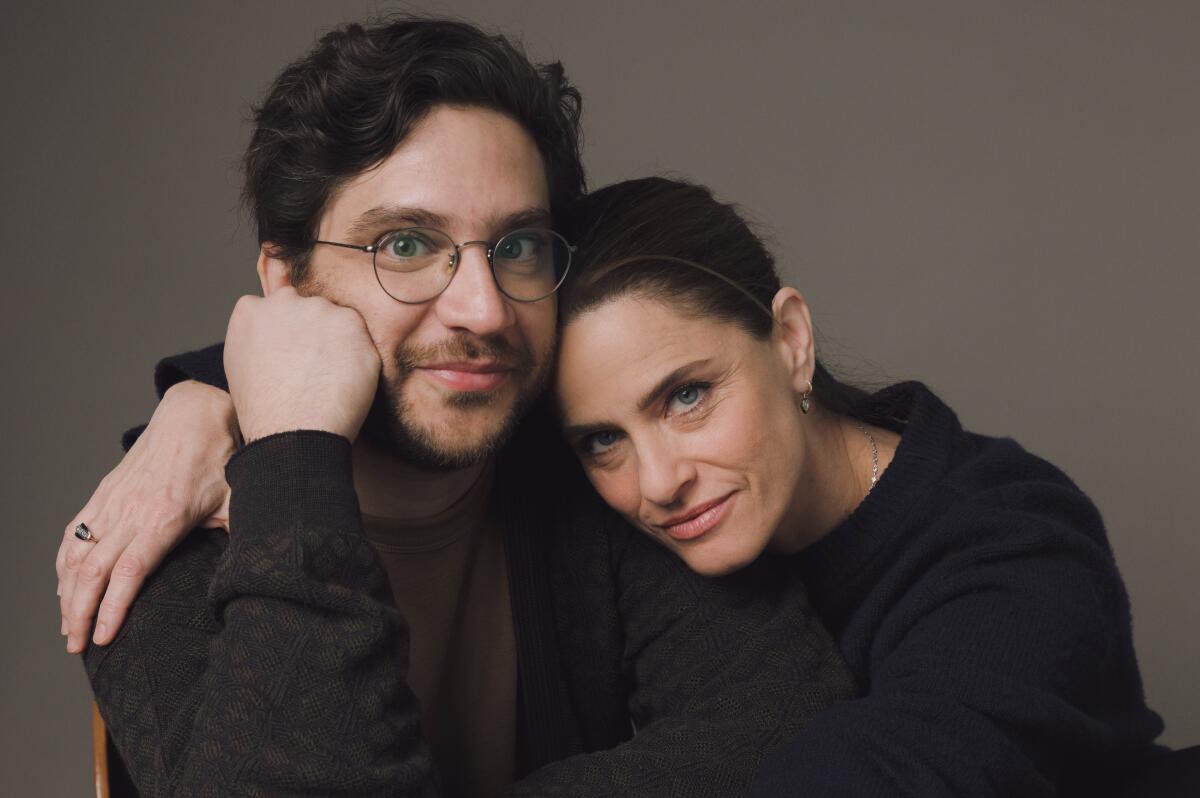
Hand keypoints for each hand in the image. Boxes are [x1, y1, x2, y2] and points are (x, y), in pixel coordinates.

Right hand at [57, 380, 237, 652]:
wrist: (193, 413)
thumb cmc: (219, 457)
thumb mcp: (238, 496)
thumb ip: (240, 532)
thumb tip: (256, 567)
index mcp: (166, 517)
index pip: (131, 570)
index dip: (114, 607)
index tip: (103, 637)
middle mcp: (132, 511)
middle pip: (95, 571)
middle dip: (81, 613)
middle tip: (77, 647)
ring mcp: (113, 501)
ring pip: (79, 555)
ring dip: (68, 594)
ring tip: (68, 626)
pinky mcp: (104, 493)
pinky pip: (74, 533)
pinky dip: (63, 563)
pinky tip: (62, 586)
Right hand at [224, 286, 379, 442]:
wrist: (294, 434)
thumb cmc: (265, 412)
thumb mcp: (239, 366)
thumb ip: (257, 335)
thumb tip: (272, 328)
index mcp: (251, 310)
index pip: (276, 304)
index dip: (289, 332)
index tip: (294, 354)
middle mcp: (285, 302)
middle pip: (308, 307)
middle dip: (314, 331)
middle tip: (315, 369)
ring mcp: (320, 310)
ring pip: (337, 320)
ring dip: (339, 342)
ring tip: (329, 380)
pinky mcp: (352, 324)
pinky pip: (361, 338)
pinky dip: (359, 357)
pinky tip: (345, 382)